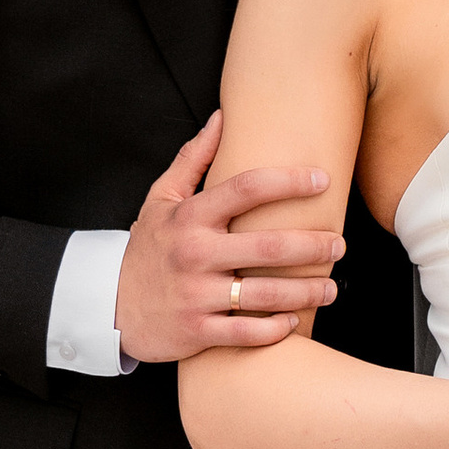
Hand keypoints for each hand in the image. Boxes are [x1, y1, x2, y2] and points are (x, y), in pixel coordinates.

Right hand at [115, 114, 344, 363]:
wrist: (108, 305)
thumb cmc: (147, 248)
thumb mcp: (160, 199)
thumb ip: (193, 159)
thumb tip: (222, 117)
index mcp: (190, 217)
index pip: (246, 188)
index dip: (289, 180)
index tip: (323, 178)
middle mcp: (195, 254)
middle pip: (268, 245)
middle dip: (313, 245)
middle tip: (339, 244)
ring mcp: (196, 295)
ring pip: (265, 294)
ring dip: (307, 292)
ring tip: (332, 289)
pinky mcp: (197, 331)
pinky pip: (246, 332)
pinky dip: (276, 329)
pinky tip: (295, 321)